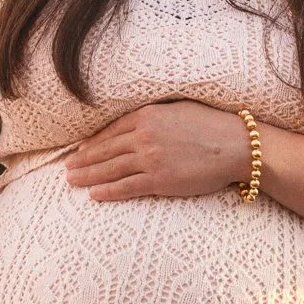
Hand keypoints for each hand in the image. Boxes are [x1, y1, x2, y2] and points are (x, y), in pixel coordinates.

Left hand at [64, 100, 251, 201]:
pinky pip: (127, 187)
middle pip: (105, 150)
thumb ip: (155, 114)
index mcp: (147, 116)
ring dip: (89, 176)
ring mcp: (150, 159)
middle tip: (67, 169)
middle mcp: (143, 136)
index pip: (112, 131)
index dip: (94, 142)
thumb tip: (138, 120)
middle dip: (83, 160)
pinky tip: (95, 195)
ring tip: (72, 181)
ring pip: (110, 169)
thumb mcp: (179, 109)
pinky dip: (109, 191)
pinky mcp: (159, 180)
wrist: (236, 146)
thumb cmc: (212, 125)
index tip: (80, 150)